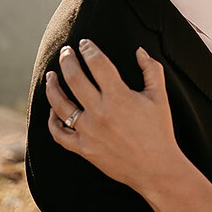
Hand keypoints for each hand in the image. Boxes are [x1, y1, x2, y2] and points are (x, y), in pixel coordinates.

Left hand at [46, 40, 182, 193]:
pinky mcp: (83, 148)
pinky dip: (52, 120)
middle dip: (67, 60)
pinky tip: (53, 109)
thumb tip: (138, 50)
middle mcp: (100, 112)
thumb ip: (151, 69)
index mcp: (119, 96)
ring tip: (50, 76)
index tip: (84, 43)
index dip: (89, 49)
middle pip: (74, 78)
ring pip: (60, 104)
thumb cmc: (160, 131)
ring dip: (52, 86)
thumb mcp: (160, 97)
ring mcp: (88, 131)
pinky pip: (59, 133)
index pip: (97, 63)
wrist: (156, 169)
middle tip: (65, 51)